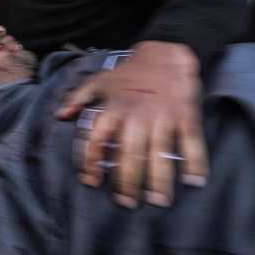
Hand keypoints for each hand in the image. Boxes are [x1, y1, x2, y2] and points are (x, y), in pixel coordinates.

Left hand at [56, 41, 207, 207]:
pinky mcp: (186, 114)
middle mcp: (137, 114)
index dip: (91, 161)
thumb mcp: (100, 81)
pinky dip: (194, 162)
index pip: (97, 139)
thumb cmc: (129, 72)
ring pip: (160, 152)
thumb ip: (79, 99)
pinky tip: (194, 181)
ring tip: (158, 202)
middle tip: (127, 203)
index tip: (91, 182)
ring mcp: (164, 115)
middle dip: (128, 181)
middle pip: (130, 153)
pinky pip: (191, 142)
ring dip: (159, 180)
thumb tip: (59, 116)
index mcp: (114, 108)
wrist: (166, 50)